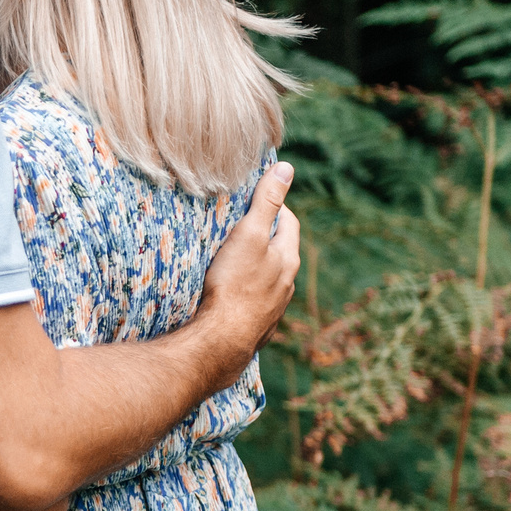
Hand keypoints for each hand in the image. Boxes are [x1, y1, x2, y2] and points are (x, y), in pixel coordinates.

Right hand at [195, 162, 301, 365]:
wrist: (221, 341)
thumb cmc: (234, 284)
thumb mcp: (249, 234)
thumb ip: (267, 202)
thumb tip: (286, 168)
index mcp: (287, 259)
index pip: (289, 222)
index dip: (275, 207)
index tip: (256, 201)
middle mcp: (286, 285)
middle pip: (280, 252)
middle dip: (265, 238)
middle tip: (241, 228)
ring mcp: (273, 309)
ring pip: (269, 280)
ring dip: (257, 269)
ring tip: (233, 262)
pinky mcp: (257, 328)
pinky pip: (255, 305)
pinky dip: (247, 295)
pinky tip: (231, 297)